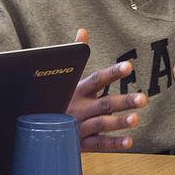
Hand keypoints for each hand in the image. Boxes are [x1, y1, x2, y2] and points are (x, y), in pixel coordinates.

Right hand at [66, 29, 147, 151]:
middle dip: (123, 101)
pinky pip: (97, 144)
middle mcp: (78, 108)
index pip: (96, 79)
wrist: (32, 127)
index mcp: (76, 91)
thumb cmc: (54, 98)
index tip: (129, 66)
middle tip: (143, 98)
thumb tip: (83, 30)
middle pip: (103, 104)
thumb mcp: (63, 78)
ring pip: (100, 124)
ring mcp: (78, 127)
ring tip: (136, 119)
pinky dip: (112, 144)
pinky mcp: (79, 143)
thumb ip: (76, 55)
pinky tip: (129, 142)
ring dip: (118, 122)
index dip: (112, 73)